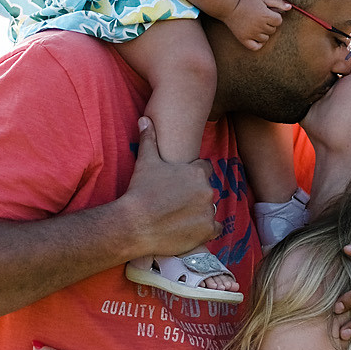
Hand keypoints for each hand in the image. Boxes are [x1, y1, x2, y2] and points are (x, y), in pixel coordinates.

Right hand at [123, 116, 219, 257]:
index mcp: (197, 172)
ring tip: (180, 216)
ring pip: (209, 209)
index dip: (193, 176)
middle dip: (195, 195)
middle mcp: (207, 190)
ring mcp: (208, 211)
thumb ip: (149, 138)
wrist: (135, 223)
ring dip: (200, 212)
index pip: (205, 169)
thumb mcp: (145, 161)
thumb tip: (145, 119)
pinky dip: (205, 229)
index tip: (181, 184)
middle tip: (177, 202)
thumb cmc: (140, 190)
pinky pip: (215, 228)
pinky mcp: (207, 230)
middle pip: (206, 190)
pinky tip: (190, 228)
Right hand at [226, 0, 290, 49]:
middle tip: (260, 17)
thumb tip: (290, 7)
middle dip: (269, 23)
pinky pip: (256, 47)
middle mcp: (260, 26)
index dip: (275, 16)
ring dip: (264, 33)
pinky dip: (258, 43)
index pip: (279, 21)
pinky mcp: (244, 39)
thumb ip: (278, 2)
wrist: (229, 5)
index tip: (268, 12)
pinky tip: (256, 37)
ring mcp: (252, 34)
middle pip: (273, 30)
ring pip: (266, 38)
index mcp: (266, 16)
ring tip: (256, 24)